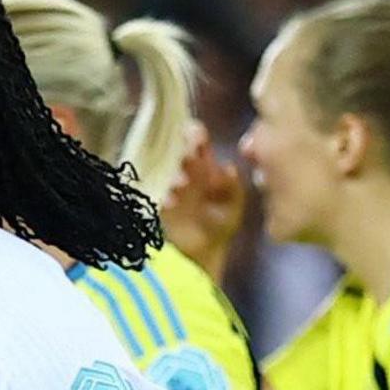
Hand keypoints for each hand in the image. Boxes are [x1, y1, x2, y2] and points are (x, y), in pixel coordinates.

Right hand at [160, 121, 246, 271]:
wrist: (202, 254)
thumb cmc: (220, 225)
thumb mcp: (233, 206)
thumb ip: (232, 188)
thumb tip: (227, 168)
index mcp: (204, 166)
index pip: (197, 141)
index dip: (194, 134)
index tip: (196, 136)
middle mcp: (184, 172)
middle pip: (177, 151)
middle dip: (181, 150)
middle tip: (188, 156)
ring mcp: (169, 188)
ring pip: (165, 171)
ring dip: (173, 174)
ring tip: (182, 183)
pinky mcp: (159, 205)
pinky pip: (156, 195)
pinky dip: (163, 197)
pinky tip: (171, 202)